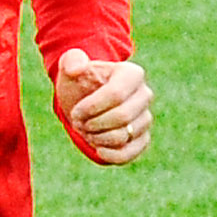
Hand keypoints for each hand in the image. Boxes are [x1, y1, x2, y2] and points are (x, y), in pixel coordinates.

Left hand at [55, 48, 152, 163]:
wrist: (85, 100)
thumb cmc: (79, 82)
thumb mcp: (71, 68)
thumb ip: (71, 61)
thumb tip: (77, 68)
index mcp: (132, 74)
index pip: (116, 94)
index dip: (91, 107)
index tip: (76, 111)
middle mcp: (145, 95)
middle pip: (123, 116)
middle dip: (95, 124)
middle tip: (79, 123)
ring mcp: (145, 118)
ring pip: (125, 135)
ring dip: (99, 138)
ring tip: (86, 131)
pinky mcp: (142, 139)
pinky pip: (132, 153)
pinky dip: (112, 155)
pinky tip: (98, 149)